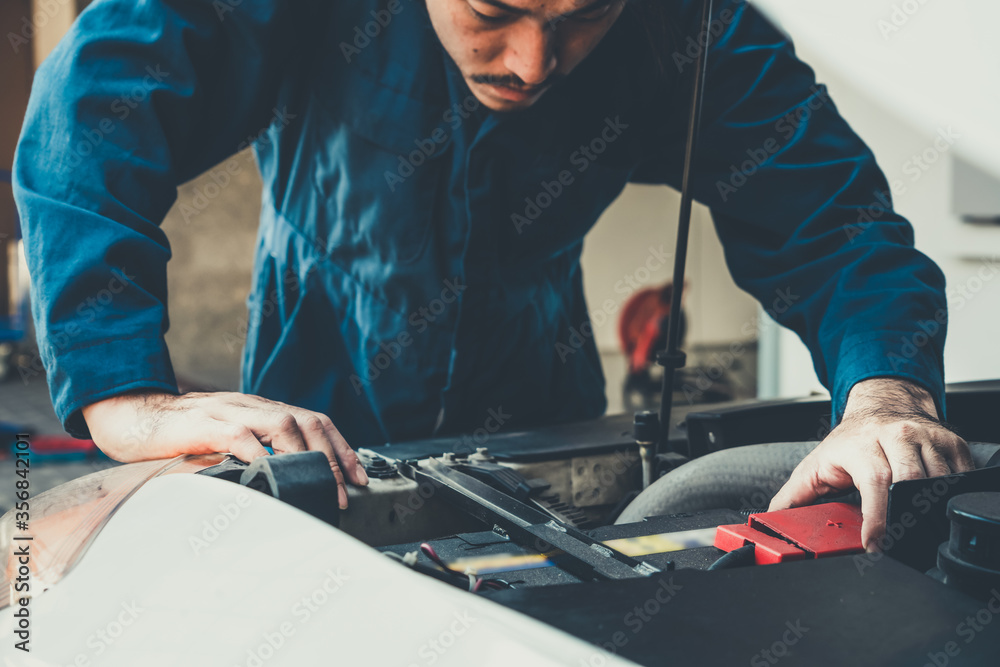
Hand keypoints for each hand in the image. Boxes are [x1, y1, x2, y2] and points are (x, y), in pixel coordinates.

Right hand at [82, 391, 367, 508]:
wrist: (132, 416)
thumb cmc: (180, 435)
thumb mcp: (226, 441)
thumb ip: (254, 453)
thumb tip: (288, 486)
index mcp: (261, 409)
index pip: (314, 420)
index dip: (341, 447)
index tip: (359, 477)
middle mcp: (252, 406)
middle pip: (307, 421)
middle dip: (333, 456)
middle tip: (345, 490)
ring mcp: (230, 412)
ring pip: (283, 423)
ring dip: (306, 456)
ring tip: (318, 486)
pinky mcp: (205, 425)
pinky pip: (241, 437)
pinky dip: (261, 455)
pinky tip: (271, 475)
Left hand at [768, 378, 972, 550]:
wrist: (881, 405)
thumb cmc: (848, 442)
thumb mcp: (815, 465)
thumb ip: (792, 496)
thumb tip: (769, 521)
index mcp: (861, 445)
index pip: (875, 484)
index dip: (877, 518)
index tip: (875, 545)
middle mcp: (895, 436)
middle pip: (911, 482)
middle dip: (906, 512)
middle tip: (897, 532)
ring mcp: (926, 437)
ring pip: (937, 480)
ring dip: (927, 503)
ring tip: (912, 512)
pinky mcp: (950, 442)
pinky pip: (959, 473)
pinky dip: (950, 490)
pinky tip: (934, 496)